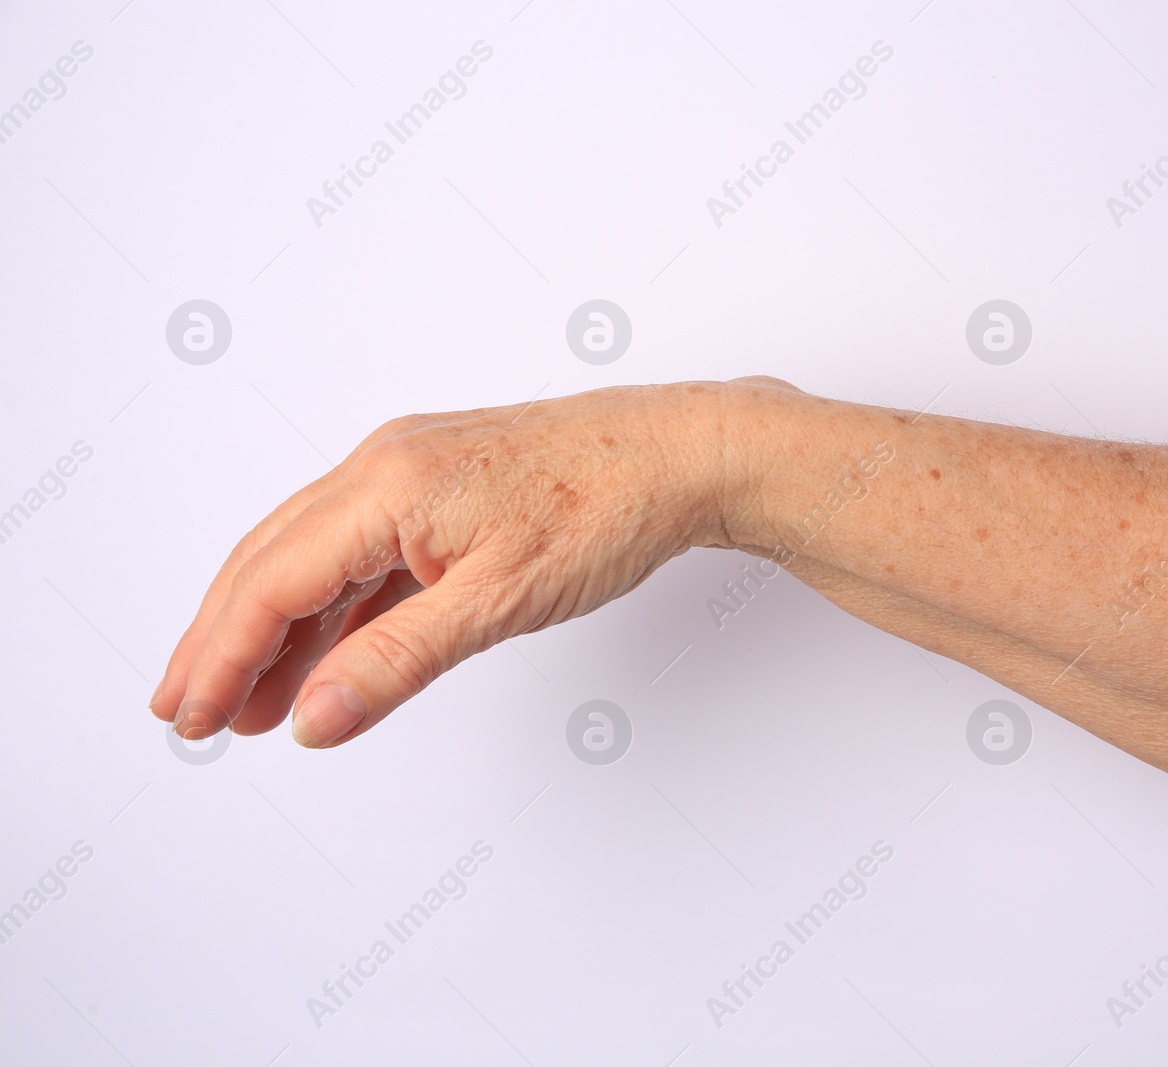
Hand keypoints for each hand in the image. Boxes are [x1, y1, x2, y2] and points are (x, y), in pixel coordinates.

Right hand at [150, 382, 734, 747]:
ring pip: (317, 557)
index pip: (273, 581)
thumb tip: (314, 717)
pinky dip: (338, 607)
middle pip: (273, 561)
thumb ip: (397, 662)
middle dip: (224, 640)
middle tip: (188, 712)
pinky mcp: (445, 487)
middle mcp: (385, 467)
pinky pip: (366, 551)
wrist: (681, 454)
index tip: (192, 716)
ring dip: (280, 630)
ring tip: (252, 702)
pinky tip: (329, 652)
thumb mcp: (497, 603)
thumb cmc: (607, 508)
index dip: (223, 656)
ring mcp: (414, 471)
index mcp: (385, 485)